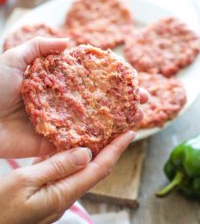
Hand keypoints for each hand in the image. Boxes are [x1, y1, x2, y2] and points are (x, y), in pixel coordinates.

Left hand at [0, 37, 147, 157]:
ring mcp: (60, 122)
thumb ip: (40, 46)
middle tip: (145, 99)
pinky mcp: (54, 142)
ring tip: (141, 116)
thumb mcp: (15, 57)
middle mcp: (61, 101)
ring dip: (118, 120)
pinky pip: (80, 141)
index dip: (110, 77)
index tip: (132, 77)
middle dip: (123, 100)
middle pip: (98, 100)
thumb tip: (68, 41)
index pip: (90, 78)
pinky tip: (121, 135)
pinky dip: (100, 140)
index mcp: (54, 82)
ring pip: (94, 122)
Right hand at [0, 131, 134, 223]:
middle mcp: (65, 195)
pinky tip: (66, 144)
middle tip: (118, 128)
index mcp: (63, 194)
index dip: (116, 150)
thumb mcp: (25, 183)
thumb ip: (56, 168)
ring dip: (91, 150)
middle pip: (94, 169)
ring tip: (97, 131)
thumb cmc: (0, 208)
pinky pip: (63, 171)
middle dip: (109, 149)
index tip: (130, 133)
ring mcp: (55, 195)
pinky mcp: (45, 193)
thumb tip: (85, 153)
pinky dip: (70, 155)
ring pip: (79, 169)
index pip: (99, 168)